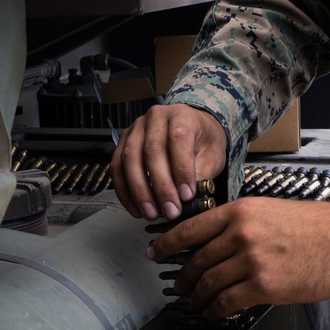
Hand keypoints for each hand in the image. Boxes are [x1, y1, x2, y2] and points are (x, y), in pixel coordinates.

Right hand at [111, 104, 226, 220]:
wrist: (192, 128)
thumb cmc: (203, 142)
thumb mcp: (212, 155)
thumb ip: (202, 173)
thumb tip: (189, 200)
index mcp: (182, 116)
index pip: (179, 139)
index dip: (181, 169)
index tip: (187, 196)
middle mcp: (155, 117)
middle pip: (152, 150)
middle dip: (160, 186)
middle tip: (170, 211)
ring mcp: (135, 128)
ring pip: (130, 159)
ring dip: (139, 191)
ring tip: (151, 214)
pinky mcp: (123, 142)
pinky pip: (117, 167)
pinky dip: (124, 191)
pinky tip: (136, 209)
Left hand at [147, 197, 329, 317]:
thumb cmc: (318, 227)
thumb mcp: (273, 211)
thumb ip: (244, 225)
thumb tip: (219, 246)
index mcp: (242, 211)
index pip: (191, 228)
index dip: (167, 244)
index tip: (155, 254)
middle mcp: (241, 233)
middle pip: (197, 260)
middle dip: (184, 278)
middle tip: (179, 286)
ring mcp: (252, 260)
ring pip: (209, 283)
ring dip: (197, 298)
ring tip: (195, 303)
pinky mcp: (264, 286)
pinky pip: (226, 302)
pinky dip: (215, 311)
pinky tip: (214, 314)